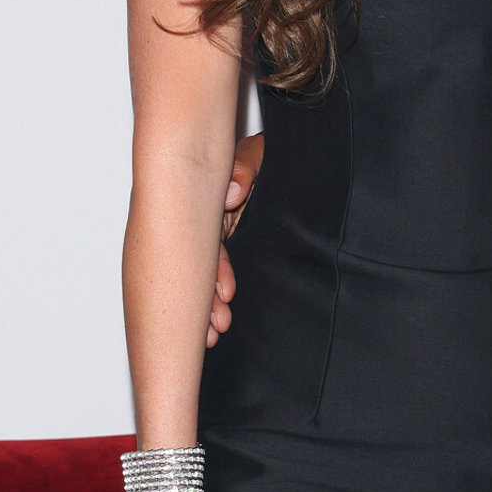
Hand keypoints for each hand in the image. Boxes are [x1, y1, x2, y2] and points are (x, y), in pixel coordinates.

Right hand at [206, 133, 262, 346]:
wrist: (292, 163)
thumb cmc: (266, 158)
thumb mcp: (255, 157)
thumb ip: (244, 169)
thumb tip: (234, 193)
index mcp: (211, 205)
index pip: (206, 244)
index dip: (216, 271)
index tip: (226, 295)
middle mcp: (211, 224)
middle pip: (199, 268)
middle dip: (204, 301)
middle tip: (215, 328)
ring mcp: (220, 236)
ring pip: (208, 278)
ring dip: (209, 307)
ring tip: (214, 334)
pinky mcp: (236, 245)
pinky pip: (221, 278)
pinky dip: (217, 300)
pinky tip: (217, 325)